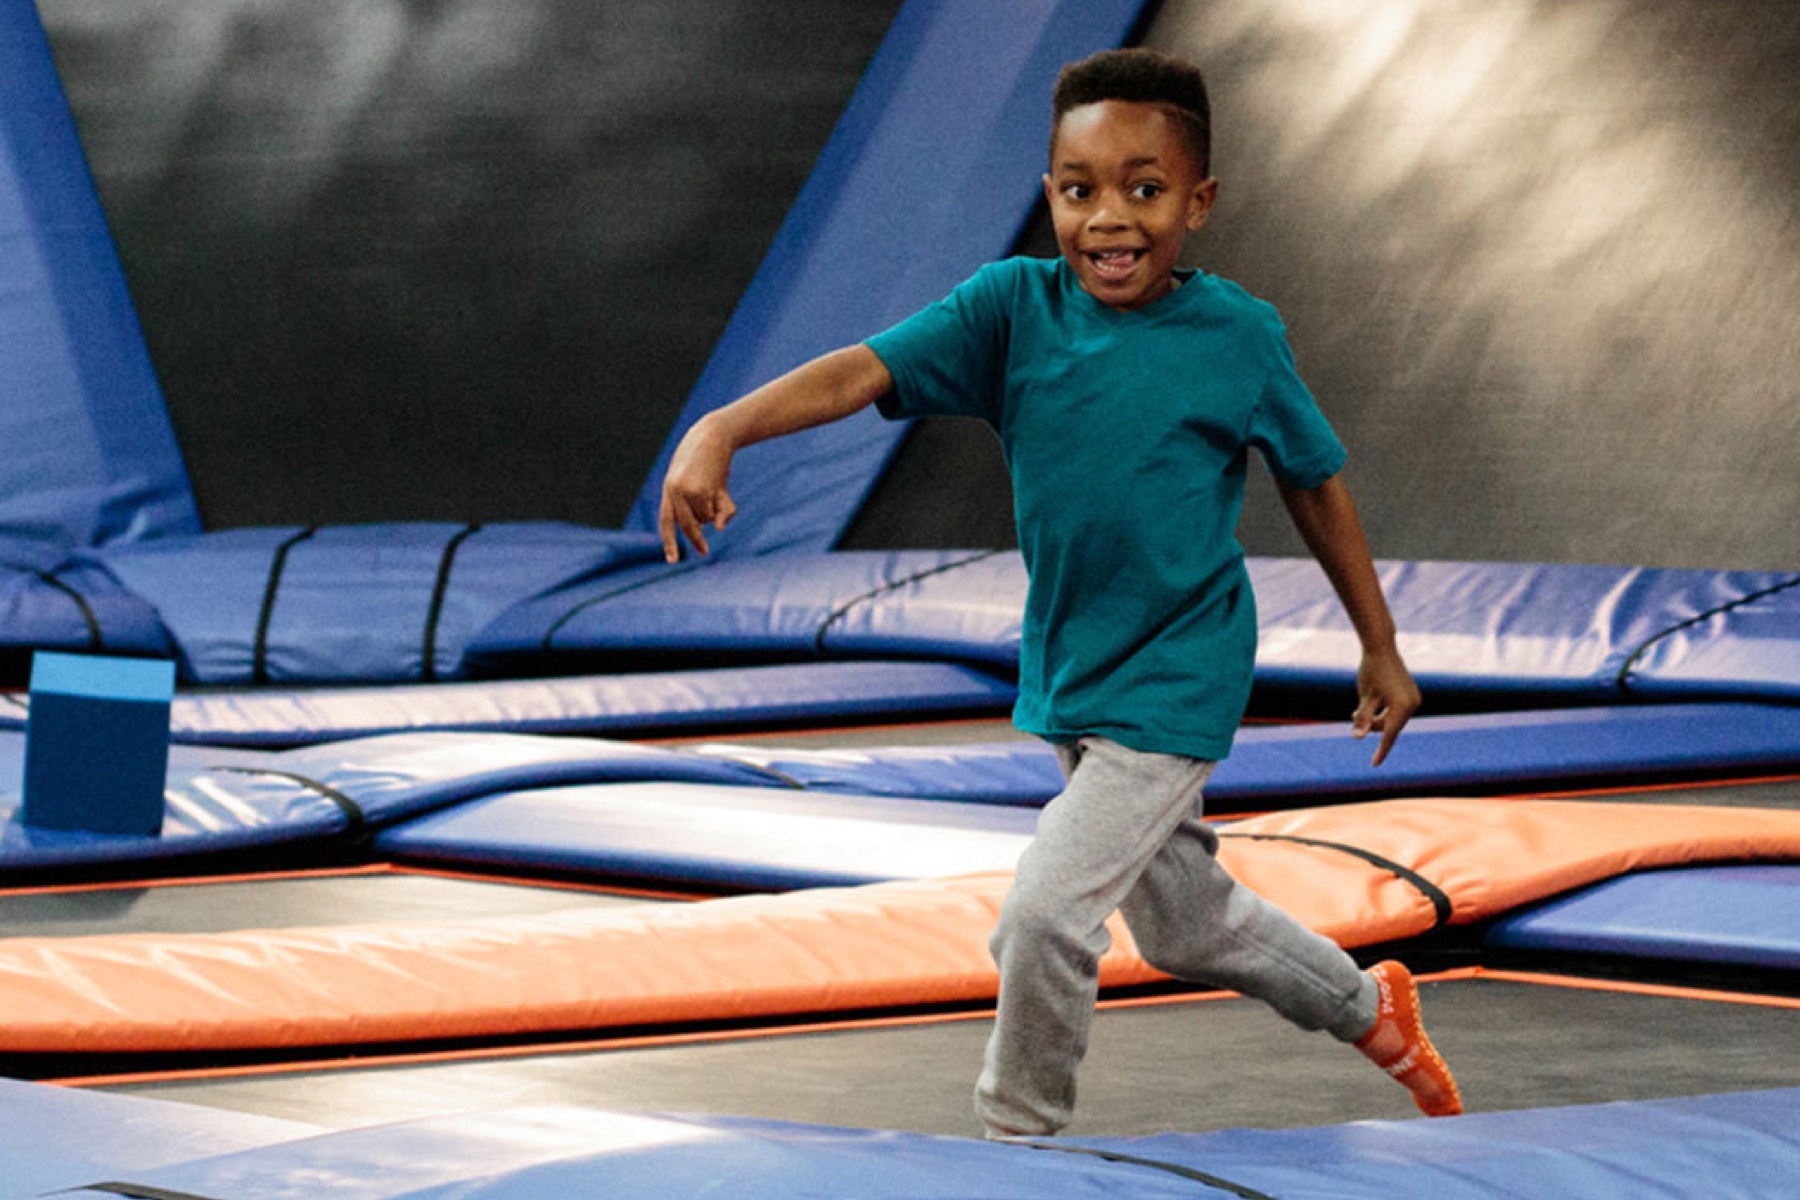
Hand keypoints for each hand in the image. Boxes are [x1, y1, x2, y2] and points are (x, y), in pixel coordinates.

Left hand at [657, 418, 737, 560]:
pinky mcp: (702, 490)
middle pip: (687, 526)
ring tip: (717, 490)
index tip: (672, 560)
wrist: (714, 434)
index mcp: (668, 489)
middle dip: (696, 540)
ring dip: (714, 512)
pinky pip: (715, 512)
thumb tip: (718, 528)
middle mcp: (674, 492)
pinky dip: (723, 507)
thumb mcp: (702, 481)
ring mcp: (688, 491)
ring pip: (705, 518)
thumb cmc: (708, 458)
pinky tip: (722, 488)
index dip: (669, 541)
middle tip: (704, 552)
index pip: (666, 520)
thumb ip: (705, 505)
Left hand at [1352, 647, 1419, 766]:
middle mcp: (1413, 703)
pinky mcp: (1410, 693)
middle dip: (1373, 725)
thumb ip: (1363, 719)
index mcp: (1403, 706)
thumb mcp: (1365, 697)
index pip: (1390, 735)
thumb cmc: (1371, 672)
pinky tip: (1372, 701)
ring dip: (1377, 718)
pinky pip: (1396, 710)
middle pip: (1390, 726)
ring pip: (1393, 719)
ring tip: (1358, 710)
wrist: (1381, 648)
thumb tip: (1358, 737)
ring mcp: (1413, 698)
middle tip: (1354, 715)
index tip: (1374, 764)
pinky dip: (1384, 711)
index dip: (1381, 750)